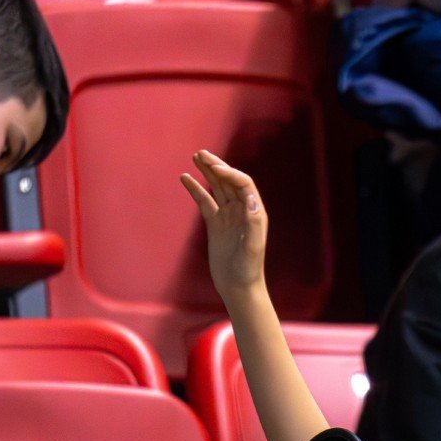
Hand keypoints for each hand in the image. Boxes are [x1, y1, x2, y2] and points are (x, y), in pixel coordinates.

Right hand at [180, 150, 267, 298]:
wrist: (238, 287)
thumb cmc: (248, 270)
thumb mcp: (252, 247)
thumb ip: (253, 223)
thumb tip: (251, 199)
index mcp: (254, 212)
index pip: (243, 184)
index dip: (229, 173)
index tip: (213, 167)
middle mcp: (242, 211)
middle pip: (229, 181)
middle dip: (216, 166)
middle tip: (200, 153)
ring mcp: (228, 216)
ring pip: (217, 188)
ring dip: (207, 172)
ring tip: (195, 156)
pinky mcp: (215, 224)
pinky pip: (205, 202)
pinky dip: (196, 189)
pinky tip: (186, 178)